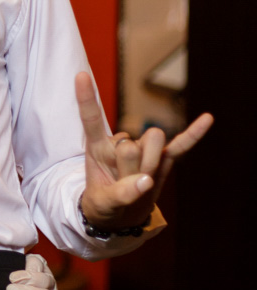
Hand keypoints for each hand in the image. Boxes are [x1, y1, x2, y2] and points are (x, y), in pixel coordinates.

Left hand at [76, 71, 212, 234]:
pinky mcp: (162, 157)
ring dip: (151, 164)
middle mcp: (119, 142)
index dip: (87, 98)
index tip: (81, 74)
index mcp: (96, 148)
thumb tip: (146, 182)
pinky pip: (180, 144)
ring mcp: (142, 148)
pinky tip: (208, 118)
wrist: (122, 215)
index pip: (91, 120)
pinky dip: (193, 133)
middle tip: (126, 184)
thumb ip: (121, 192)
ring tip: (139, 181)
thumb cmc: (106, 204)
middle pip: (133, 142)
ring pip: (154, 141)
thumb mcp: (104, 203)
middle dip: (135, 167)